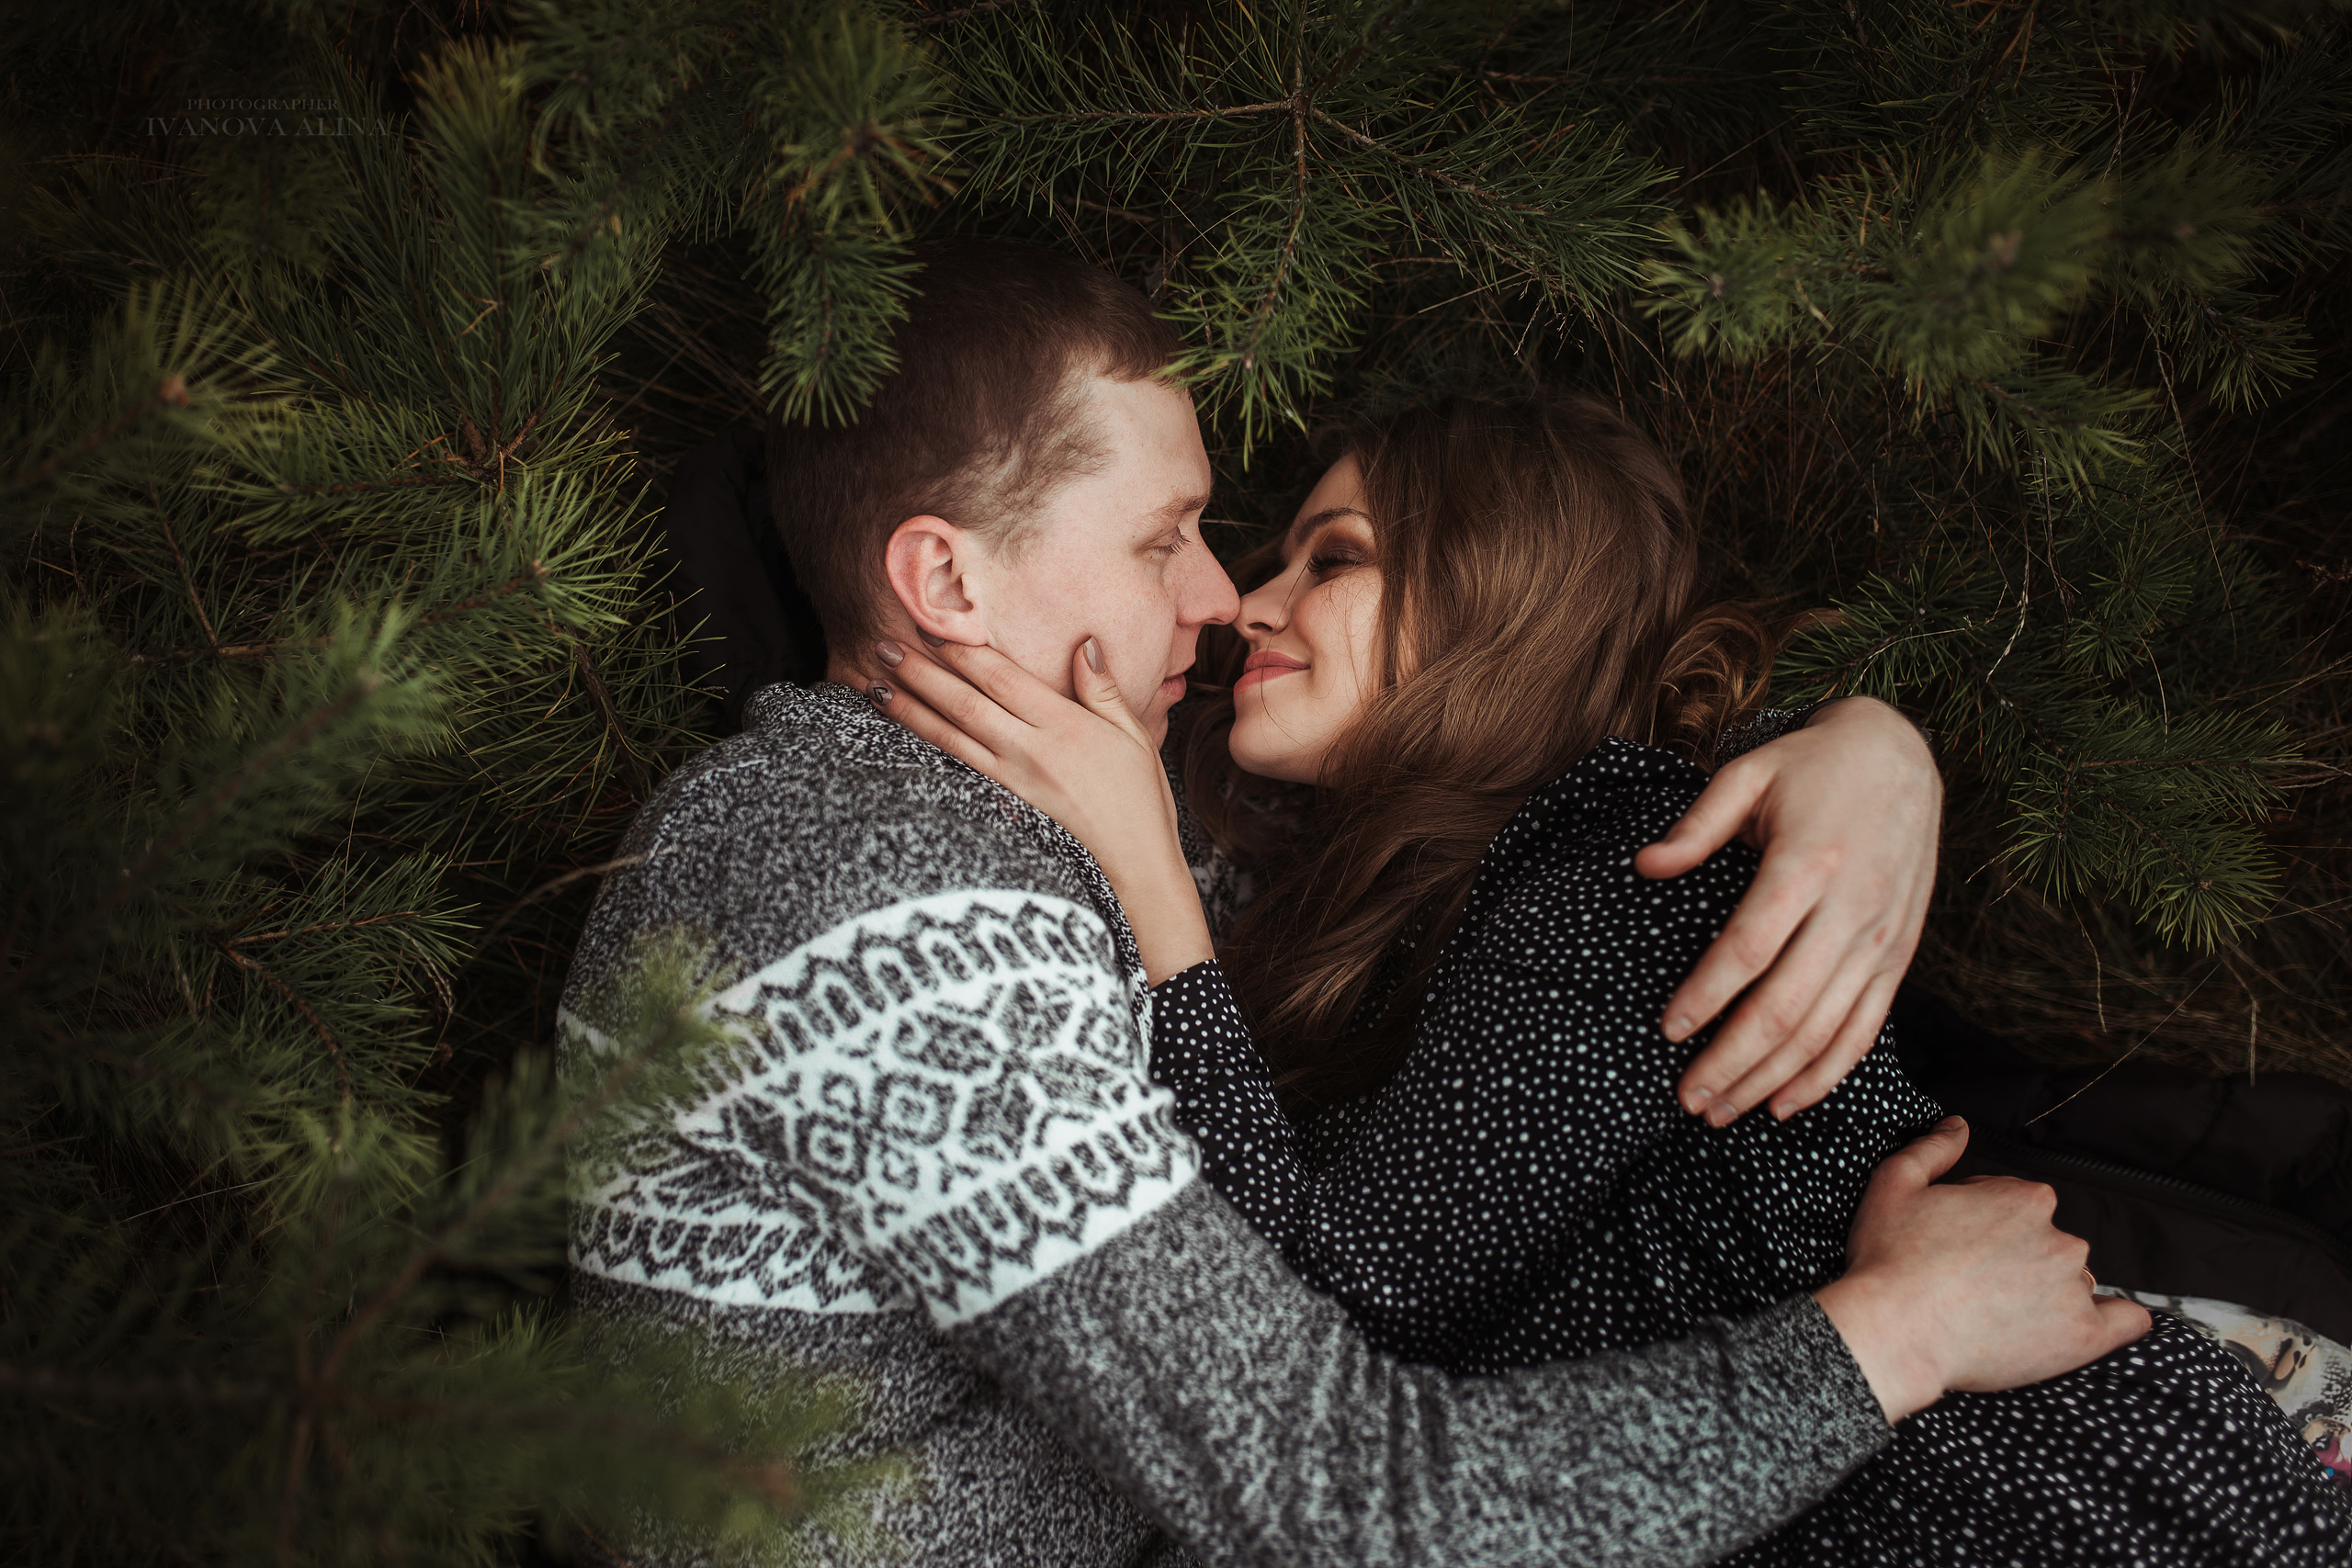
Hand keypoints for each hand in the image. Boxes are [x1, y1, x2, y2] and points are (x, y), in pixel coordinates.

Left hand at [866, 638, 1214, 984]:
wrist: (1137, 871)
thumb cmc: (1140, 801)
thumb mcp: (1135, 736)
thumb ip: (1104, 689)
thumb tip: (1085, 643)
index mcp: (1065, 727)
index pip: (1002, 678)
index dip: (964, 652)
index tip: (934, 628)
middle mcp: (1031, 752)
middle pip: (965, 703)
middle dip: (922, 674)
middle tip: (885, 646)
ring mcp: (1012, 783)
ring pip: (950, 738)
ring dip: (910, 710)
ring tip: (876, 687)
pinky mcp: (1003, 809)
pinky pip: (958, 772)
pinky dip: (928, 751)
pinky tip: (906, 738)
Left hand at [1636, 696, 1940, 1124]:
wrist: (1904, 757)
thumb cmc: (1812, 767)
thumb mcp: (1749, 774)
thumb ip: (1697, 825)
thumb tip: (1645, 866)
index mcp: (1808, 864)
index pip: (1750, 947)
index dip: (1707, 995)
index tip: (1668, 1030)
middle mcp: (1852, 909)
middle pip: (1787, 1006)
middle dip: (1733, 1060)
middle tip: (1687, 1099)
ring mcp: (1882, 938)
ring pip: (1824, 1030)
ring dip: (1771, 1079)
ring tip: (1721, 1111)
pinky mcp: (1900, 956)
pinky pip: (1865, 1029)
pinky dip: (1825, 1073)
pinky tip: (1784, 1101)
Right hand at [1813, 1118, 2149, 1423]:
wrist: (1894, 1332)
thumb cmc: (1889, 1259)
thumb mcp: (1895, 1184)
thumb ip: (1934, 1149)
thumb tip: (1959, 1126)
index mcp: (2025, 1199)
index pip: (2023, 1203)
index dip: (1989, 1221)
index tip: (1963, 1244)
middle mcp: (2061, 1239)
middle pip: (2051, 1243)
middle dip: (2020, 1257)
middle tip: (1976, 1282)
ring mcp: (2075, 1289)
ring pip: (2075, 1281)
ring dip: (2049, 1291)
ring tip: (2001, 1314)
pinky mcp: (2083, 1337)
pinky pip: (2126, 1321)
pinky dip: (2118, 1319)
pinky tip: (2095, 1321)